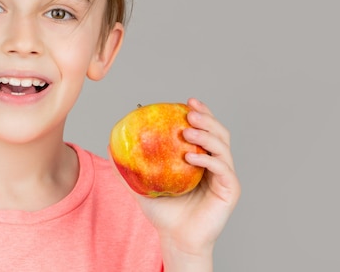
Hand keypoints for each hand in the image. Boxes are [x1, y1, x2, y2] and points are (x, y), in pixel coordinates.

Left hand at [113, 98, 240, 261]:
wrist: (175, 238)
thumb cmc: (163, 212)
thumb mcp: (140, 185)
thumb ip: (127, 166)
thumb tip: (110, 144)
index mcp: (200, 158)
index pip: (205, 129)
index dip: (200, 112)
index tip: (187, 101)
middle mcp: (216, 164)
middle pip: (219, 132)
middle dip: (206, 118)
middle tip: (189, 112)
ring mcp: (225, 176)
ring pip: (223, 147)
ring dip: (206, 135)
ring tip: (187, 131)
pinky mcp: (230, 190)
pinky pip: (222, 169)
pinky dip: (208, 159)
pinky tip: (191, 156)